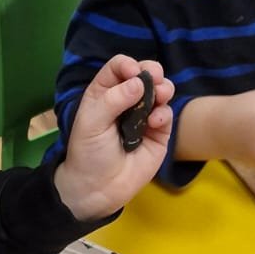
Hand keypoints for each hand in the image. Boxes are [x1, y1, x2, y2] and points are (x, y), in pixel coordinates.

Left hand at [52, 55, 172, 220]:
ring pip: (161, 91)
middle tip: (154, 77)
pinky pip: (166, 115)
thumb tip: (140, 82)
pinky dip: (164, 114)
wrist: (98, 188)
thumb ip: (113, 100)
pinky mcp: (159, 134)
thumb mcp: (91, 123)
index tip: (132, 71)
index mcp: (104, 93)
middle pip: (144, 75)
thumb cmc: (88, 153)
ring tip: (160, 95)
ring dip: (163, 88)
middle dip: (152, 72)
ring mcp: (144, 116)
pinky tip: (154, 123)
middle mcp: (126, 101)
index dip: (127, 65)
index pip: (119, 68)